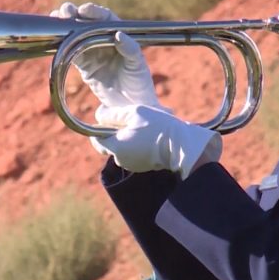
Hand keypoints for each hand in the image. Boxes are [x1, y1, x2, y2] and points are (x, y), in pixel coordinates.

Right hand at [50, 2, 163, 109]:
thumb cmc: (139, 82)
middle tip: (65, 10)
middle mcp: (104, 41)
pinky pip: (71, 53)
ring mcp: (93, 53)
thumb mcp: (138, 64)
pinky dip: (62, 45)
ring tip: (56, 18)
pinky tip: (55, 39)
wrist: (131, 106)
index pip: (105, 19)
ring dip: (65, 26)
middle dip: (74, 14)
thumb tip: (119, 34)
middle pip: (87, 23)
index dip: (94, 13)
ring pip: (76, 36)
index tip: (85, 10)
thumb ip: (130, 49)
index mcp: (119, 35)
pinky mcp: (84, 66)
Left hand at [91, 104, 221, 178]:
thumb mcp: (133, 112)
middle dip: (116, 133)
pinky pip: (134, 154)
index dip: (100, 129)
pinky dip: (138, 145)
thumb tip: (99, 115)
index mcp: (116, 147)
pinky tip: (150, 136)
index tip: (109, 119)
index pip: (97, 140)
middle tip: (130, 120)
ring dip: (128, 138)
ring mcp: (132, 165)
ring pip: (123, 149)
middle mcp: (121, 160)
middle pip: (110, 144)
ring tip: (144, 126)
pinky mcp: (143, 166)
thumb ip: (112, 114)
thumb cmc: (156, 126)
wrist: (181, 145)